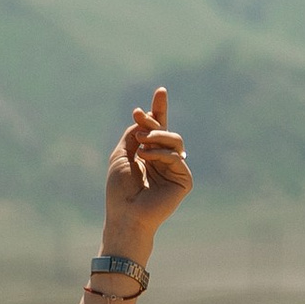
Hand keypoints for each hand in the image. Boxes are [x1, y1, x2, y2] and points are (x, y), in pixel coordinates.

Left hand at [102, 84, 192, 254]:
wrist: (126, 213)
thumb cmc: (120, 189)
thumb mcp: (121, 155)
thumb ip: (134, 135)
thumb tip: (146, 119)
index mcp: (149, 155)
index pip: (157, 128)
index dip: (159, 110)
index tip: (160, 90)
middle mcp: (163, 161)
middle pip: (166, 130)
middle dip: (153, 120)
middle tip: (138, 115)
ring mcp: (175, 170)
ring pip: (175, 140)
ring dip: (157, 136)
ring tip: (141, 144)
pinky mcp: (184, 180)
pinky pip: (177, 156)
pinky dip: (161, 153)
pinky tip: (146, 158)